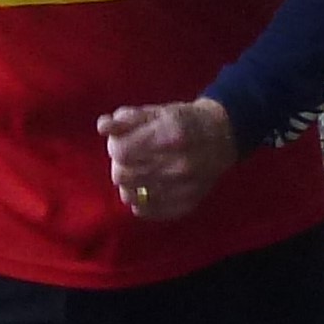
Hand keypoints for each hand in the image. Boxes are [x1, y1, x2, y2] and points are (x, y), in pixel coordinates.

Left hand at [98, 98, 237, 221]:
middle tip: (132, 157)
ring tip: (141, 171)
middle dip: (120, 165)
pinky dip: (141, 201)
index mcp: (171, 135)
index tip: (122, 141)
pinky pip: (146, 211)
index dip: (115, 146)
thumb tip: (102, 126)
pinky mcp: (186, 205)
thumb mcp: (156, 111)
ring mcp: (184, 188)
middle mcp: (179, 164)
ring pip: (130, 196)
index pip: (121, 151)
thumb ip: (127, 118)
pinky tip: (149, 187)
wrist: (222, 137)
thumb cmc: (183, 121)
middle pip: (122, 176)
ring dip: (129, 183)